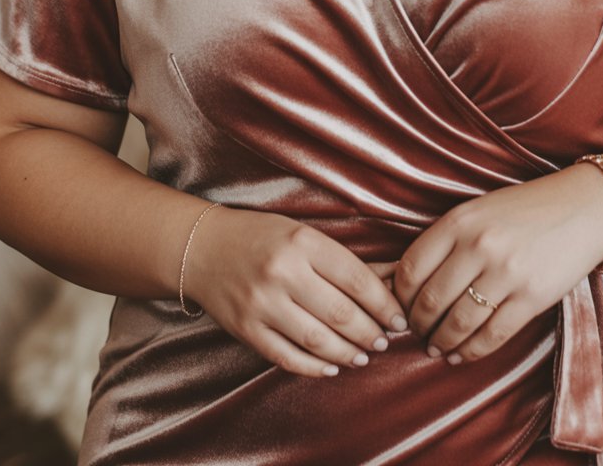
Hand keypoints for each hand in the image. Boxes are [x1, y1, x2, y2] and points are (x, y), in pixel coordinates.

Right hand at [184, 208, 407, 377]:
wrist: (203, 248)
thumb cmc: (262, 237)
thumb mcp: (302, 235)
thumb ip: (341, 261)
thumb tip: (390, 281)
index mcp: (302, 241)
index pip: (356, 277)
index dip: (384, 303)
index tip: (399, 317)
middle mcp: (283, 272)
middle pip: (341, 313)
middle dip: (371, 332)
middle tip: (385, 340)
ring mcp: (262, 303)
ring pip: (318, 340)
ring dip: (348, 353)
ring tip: (364, 355)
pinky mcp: (246, 329)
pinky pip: (287, 358)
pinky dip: (315, 367)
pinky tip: (332, 366)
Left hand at [393, 166, 602, 364]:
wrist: (581, 210)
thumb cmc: (523, 211)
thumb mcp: (477, 211)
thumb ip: (446, 240)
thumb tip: (408, 281)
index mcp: (459, 220)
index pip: (412, 268)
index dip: (400, 296)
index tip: (400, 307)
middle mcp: (479, 245)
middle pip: (432, 300)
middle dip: (419, 324)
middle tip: (417, 333)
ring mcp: (507, 273)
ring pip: (459, 322)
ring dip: (442, 342)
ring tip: (436, 348)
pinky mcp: (532, 297)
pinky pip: (493, 335)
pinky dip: (472, 351)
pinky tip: (461, 355)